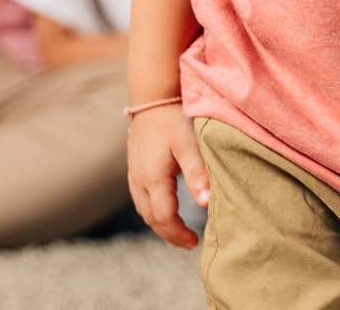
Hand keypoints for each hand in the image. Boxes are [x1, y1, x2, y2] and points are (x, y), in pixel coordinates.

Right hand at [127, 104, 210, 249]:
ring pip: (144, 210)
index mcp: (153, 178)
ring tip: (180, 231)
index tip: (196, 241)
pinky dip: (154, 210)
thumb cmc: (173, 118)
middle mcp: (139, 180)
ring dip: (161, 224)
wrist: (153, 96)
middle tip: (190, 243)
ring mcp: (133, 174)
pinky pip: (140, 198)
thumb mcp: (189, 144)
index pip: (164, 218)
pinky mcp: (134, 167)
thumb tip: (206, 203)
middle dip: (170, 234)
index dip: (179, 234)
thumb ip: (197, 173)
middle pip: (151, 219)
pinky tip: (167, 208)